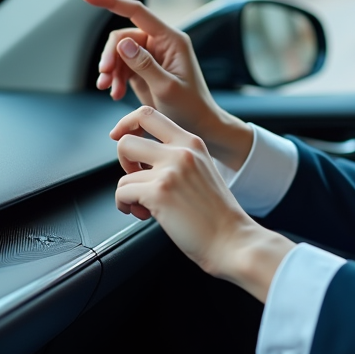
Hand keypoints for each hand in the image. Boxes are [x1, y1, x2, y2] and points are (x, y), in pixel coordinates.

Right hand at [81, 0, 251, 169]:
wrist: (198, 125)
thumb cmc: (190, 107)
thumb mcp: (167, 88)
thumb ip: (145, 65)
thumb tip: (123, 43)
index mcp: (172, 39)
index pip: (137, 12)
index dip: (111, 1)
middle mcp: (161, 42)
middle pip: (122, 36)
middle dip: (109, 55)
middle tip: (104, 76)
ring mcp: (151, 55)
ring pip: (117, 52)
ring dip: (109, 69)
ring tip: (108, 89)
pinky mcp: (143, 68)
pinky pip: (120, 65)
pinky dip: (113, 78)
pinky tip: (113, 93)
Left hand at [111, 106, 293, 301]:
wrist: (232, 239)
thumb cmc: (216, 214)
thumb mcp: (202, 171)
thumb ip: (177, 159)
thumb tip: (142, 160)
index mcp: (192, 143)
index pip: (148, 114)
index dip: (127, 125)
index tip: (122, 140)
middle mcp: (181, 152)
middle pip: (126, 141)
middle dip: (123, 164)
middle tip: (136, 180)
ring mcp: (170, 171)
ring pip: (123, 176)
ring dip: (128, 194)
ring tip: (145, 207)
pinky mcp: (159, 192)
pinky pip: (122, 194)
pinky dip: (126, 207)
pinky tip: (144, 215)